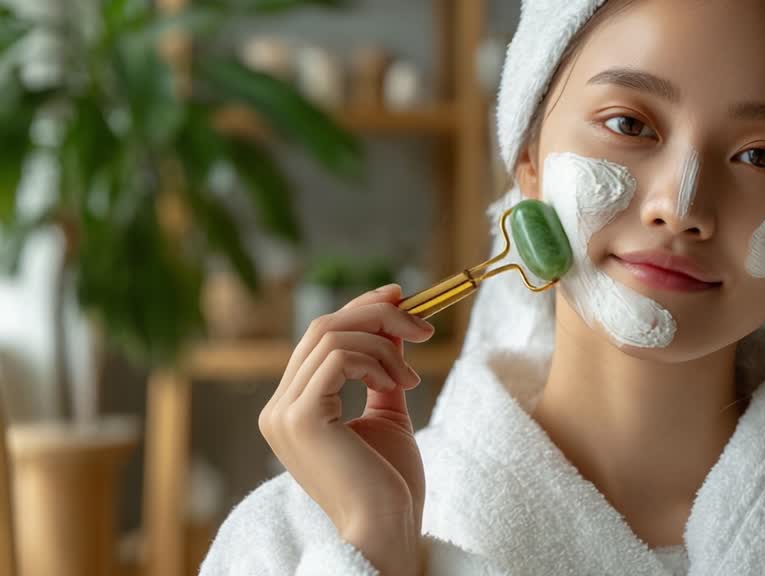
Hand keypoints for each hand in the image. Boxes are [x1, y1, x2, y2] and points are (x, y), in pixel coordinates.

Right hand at [259, 284, 432, 575]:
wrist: (389, 529)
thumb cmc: (389, 484)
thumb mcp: (387, 411)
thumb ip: (382, 369)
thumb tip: (393, 324)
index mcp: (293, 406)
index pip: (320, 336)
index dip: (360, 308)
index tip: (400, 298)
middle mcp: (278, 407)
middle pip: (324, 326)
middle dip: (377, 315)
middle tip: (422, 327)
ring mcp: (284, 413)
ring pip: (333, 335)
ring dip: (386, 345)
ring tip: (410, 380)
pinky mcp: (301, 418)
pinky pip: (341, 357)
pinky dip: (377, 360)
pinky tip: (399, 387)